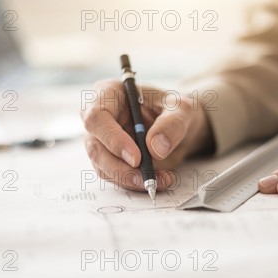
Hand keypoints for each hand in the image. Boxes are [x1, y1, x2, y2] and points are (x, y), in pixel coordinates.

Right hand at [81, 80, 212, 190]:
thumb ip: (172, 124)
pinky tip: (160, 179)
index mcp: (109, 94)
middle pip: (95, 148)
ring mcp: (101, 142)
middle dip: (120, 168)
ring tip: (162, 179)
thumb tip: (156, 148)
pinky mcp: (109, 161)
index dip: (113, 139)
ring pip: (103, 167)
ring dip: (131, 179)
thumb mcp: (181, 108)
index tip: (136, 158)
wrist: (179, 126)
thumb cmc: (174, 109)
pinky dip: (136, 183)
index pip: (97, 117)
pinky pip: (116, 177)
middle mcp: (99, 119)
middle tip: (147, 178)